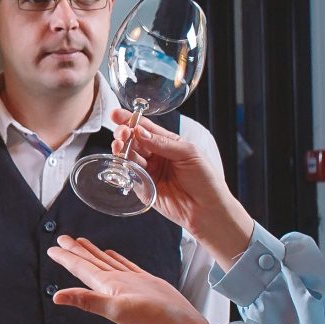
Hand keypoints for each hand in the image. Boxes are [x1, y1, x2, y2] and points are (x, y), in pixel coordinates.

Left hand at [46, 235, 213, 323]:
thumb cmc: (152, 319)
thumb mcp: (116, 308)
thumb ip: (87, 301)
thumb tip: (56, 298)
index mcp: (105, 287)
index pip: (80, 268)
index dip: (66, 257)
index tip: (53, 248)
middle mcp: (114, 285)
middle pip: (90, 263)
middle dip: (76, 251)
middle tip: (62, 238)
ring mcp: (129, 283)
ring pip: (106, 263)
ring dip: (94, 253)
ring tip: (83, 242)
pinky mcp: (145, 282)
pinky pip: (126, 266)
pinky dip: (117, 259)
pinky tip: (112, 254)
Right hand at [113, 109, 253, 257]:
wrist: (208, 209)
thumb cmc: (206, 180)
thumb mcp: (188, 153)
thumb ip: (163, 143)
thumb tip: (140, 132)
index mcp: (169, 143)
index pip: (147, 128)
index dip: (131, 120)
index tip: (117, 114)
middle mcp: (157, 156)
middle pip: (135, 141)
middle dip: (125, 134)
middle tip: (121, 132)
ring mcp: (150, 171)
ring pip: (130, 156)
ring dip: (122, 149)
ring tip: (119, 144)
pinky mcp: (144, 188)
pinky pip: (130, 175)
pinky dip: (124, 167)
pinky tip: (122, 160)